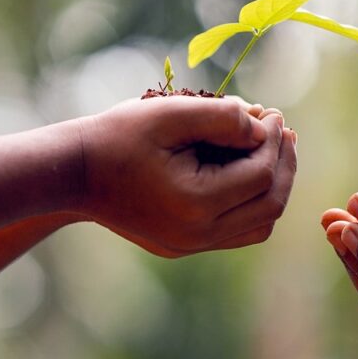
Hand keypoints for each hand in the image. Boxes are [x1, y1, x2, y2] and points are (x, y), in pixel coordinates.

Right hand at [78, 97, 295, 256]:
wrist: (73, 172)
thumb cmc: (119, 136)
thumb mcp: (170, 113)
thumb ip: (223, 116)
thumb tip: (264, 125)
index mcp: (196, 204)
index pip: (261, 175)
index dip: (274, 140)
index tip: (272, 112)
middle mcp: (198, 234)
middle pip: (269, 205)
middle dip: (283, 164)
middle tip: (284, 131)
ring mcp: (191, 245)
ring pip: (259, 225)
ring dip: (273, 187)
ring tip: (273, 149)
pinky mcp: (184, 246)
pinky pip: (236, 231)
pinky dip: (252, 203)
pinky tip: (249, 170)